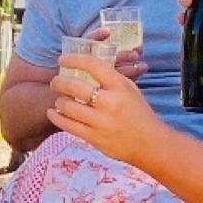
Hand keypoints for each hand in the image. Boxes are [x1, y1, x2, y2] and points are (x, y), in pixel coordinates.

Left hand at [47, 52, 161, 167]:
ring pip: (67, 106)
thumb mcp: (129, 89)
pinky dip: (56, 117)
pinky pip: (67, 126)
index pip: (92, 65)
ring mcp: (101, 121)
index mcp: (120, 86)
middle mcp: (109, 102)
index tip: (63, 60)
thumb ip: (109, 78)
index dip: (73, 60)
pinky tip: (52, 113)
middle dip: (59, 82)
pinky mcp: (94, 138)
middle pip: (74, 86)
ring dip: (59, 101)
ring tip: (59, 100)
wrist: (150, 143)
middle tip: (55, 82)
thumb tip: (85, 65)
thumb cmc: (138, 112)